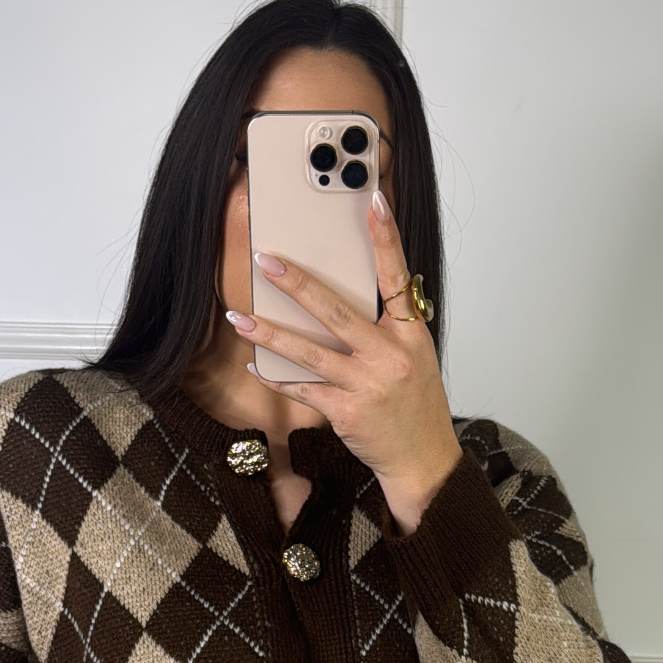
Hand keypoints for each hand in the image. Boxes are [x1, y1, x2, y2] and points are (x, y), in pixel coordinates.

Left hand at [226, 192, 460, 533]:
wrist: (424, 461)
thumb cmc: (417, 408)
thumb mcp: (415, 359)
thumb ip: (387, 329)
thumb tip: (345, 301)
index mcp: (410, 334)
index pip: (397, 276)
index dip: (386, 238)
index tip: (374, 202)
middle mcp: (390, 355)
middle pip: (337, 311)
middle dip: (298, 283)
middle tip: (267, 260)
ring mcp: (366, 384)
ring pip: (309, 352)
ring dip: (269, 333)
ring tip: (239, 316)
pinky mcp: (345, 411)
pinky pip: (303, 389)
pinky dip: (276, 377)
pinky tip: (254, 366)